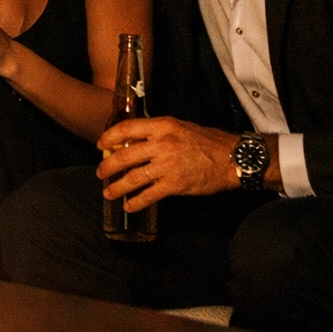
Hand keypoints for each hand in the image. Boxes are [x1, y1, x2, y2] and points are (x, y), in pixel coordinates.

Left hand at [96, 117, 240, 210]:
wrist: (232, 158)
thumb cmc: (206, 141)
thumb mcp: (178, 126)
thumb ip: (156, 132)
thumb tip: (132, 140)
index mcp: (161, 126)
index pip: (126, 129)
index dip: (109, 138)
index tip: (101, 146)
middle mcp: (162, 144)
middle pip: (125, 155)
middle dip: (108, 166)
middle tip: (100, 173)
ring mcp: (168, 165)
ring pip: (134, 177)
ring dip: (118, 187)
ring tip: (109, 192)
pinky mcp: (176, 184)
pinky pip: (150, 195)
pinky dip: (137, 201)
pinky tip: (129, 205)